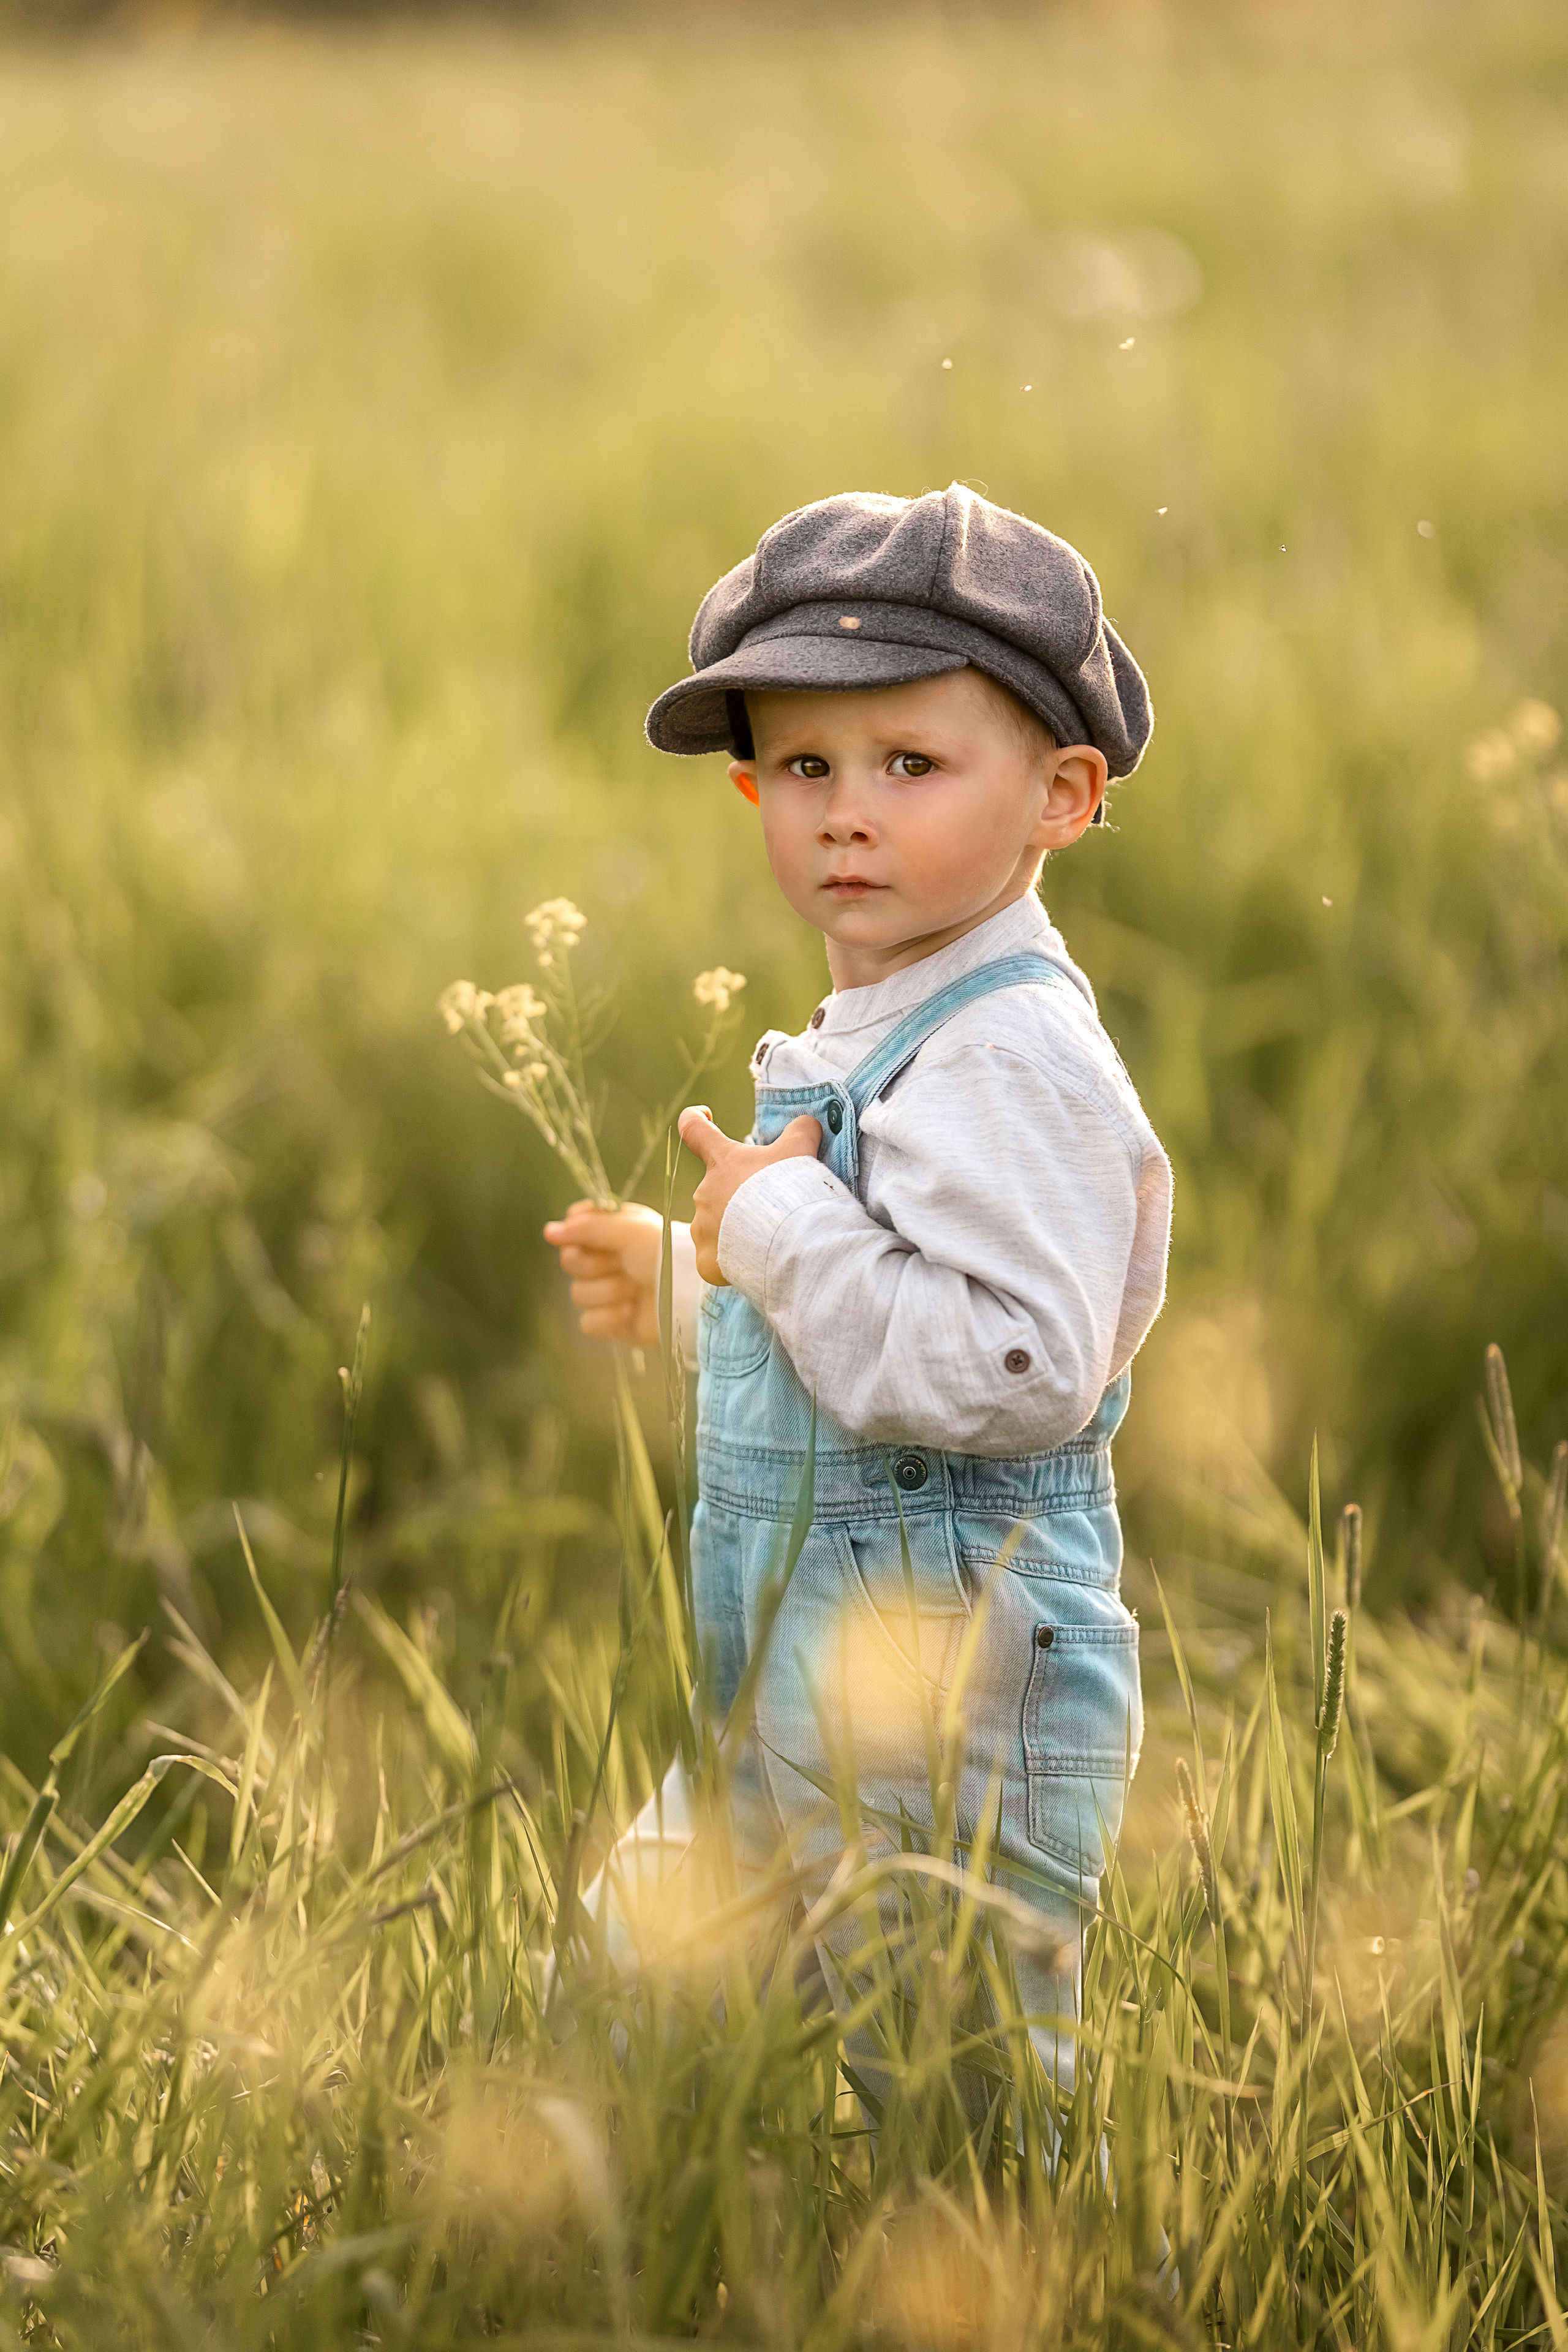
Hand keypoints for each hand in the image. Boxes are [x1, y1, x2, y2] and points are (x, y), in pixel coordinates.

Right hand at [542, 1200, 662, 1346]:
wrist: (687, 1293)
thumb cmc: (662, 1253)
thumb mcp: (627, 1229)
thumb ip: (587, 1227)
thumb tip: (549, 1232)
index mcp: (609, 1233)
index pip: (570, 1231)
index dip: (576, 1235)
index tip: (593, 1236)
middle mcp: (605, 1261)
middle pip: (569, 1263)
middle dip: (595, 1265)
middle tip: (624, 1264)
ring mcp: (607, 1292)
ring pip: (578, 1294)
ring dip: (608, 1291)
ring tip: (635, 1289)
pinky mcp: (611, 1321)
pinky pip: (588, 1323)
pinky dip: (609, 1318)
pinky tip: (630, 1311)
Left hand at [678, 1106, 822, 1284]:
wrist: (787, 1238)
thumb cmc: (789, 1188)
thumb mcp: (800, 1149)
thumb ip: (801, 1130)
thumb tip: (807, 1122)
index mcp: (722, 1161)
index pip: (695, 1130)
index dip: (695, 1120)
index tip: (702, 1117)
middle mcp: (704, 1192)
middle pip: (717, 1189)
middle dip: (739, 1197)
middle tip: (771, 1208)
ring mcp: (702, 1228)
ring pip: (716, 1226)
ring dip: (736, 1229)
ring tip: (767, 1238)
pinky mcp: (707, 1260)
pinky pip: (716, 1260)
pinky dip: (732, 1261)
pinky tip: (755, 1261)